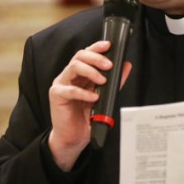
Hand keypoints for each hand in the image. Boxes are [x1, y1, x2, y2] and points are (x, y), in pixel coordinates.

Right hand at [48, 41, 130, 170]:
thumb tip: (126, 65)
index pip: (86, 54)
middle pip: (80, 56)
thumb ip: (114, 81)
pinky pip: (69, 90)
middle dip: (96, 58)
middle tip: (109, 65)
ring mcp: (61, 84)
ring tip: (102, 80)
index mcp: (80, 73)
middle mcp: (69, 75)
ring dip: (90, 71)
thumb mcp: (104, 97)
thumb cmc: (86, 117)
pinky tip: (93, 98)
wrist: (73, 138)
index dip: (96, 47)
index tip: (109, 45)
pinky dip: (83, 93)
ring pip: (73, 67)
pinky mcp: (56, 95)